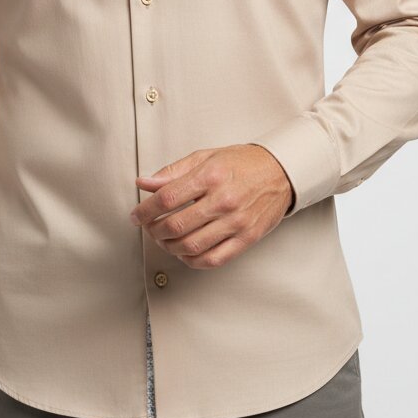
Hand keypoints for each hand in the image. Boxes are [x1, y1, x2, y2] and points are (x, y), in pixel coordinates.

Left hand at [129, 143, 295, 268]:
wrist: (281, 172)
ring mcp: (236, 222)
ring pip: (191, 246)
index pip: (166, 198)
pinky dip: (192, 260)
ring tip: (164, 239)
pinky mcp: (246, 239)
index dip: (145, 210)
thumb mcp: (206, 157)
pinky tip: (185, 251)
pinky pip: (213, 259)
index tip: (137, 215)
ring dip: (169, 247)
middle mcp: (223, 200)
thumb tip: (145, 183)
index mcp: (210, 176)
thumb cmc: (243, 163)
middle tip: (149, 227)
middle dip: (154, 230)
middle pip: (175, 225)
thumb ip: (173, 172)